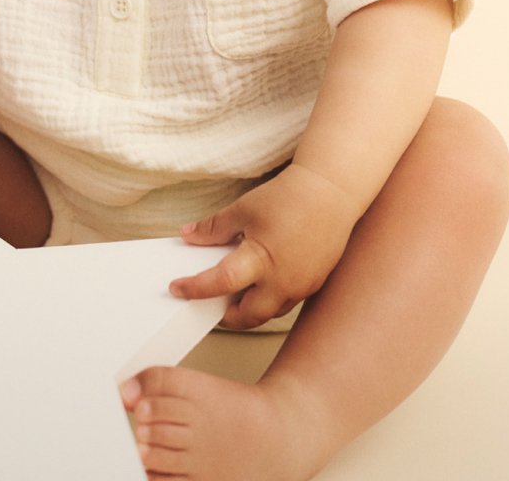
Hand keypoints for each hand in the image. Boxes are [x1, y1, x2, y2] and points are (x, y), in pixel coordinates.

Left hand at [169, 163, 358, 328]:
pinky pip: (287, 301)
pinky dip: (270, 298)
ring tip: (235, 293)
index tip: (177, 289)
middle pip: (248, 316)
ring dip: (250, 309)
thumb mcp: (244, 209)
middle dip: (227, 317)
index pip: (221, 283)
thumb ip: (214, 227)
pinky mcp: (314, 284)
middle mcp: (283, 280)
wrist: (331, 192)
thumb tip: (187, 235)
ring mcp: (301, 286)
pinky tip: (261, 282)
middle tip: (211, 304)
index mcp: (261, 259)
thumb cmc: (288, 198)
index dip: (195, 288)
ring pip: (269, 312)